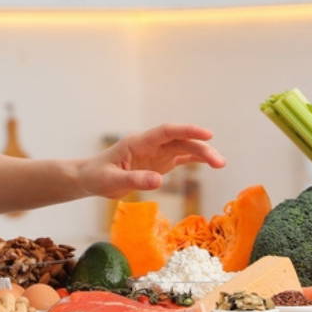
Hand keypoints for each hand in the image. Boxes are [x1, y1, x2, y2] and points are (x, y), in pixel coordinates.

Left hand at [80, 123, 225, 198]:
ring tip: (220, 164)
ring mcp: (156, 153)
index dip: (187, 130)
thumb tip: (159, 181)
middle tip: (219, 162)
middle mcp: (150, 144)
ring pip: (183, 149)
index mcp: (138, 142)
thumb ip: (134, 180)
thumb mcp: (111, 181)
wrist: (90, 178)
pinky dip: (195, 160)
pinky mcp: (159, 163)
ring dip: (202, 154)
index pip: (166, 132)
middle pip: (180, 141)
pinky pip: (180, 158)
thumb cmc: (97, 177)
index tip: (207, 134)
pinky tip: (210, 163)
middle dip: (201, 148)